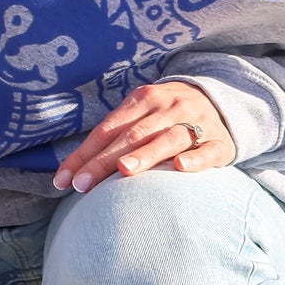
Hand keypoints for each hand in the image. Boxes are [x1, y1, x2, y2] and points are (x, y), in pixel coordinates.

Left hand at [53, 81, 234, 194]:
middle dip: (104, 160)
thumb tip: (74, 172)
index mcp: (142, 100)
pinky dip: (195, 159)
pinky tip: (180, 168)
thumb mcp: (141, 116)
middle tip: (82, 184)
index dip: (84, 155)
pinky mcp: (220, 141)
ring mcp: (196, 122)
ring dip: (145, 154)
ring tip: (124, 170)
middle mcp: (168, 107)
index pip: (107, 130)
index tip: (64, 181)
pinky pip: (207, 150)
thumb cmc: (166, 117)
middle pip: (132, 135)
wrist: (220, 99)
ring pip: (168, 138)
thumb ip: (113, 138)